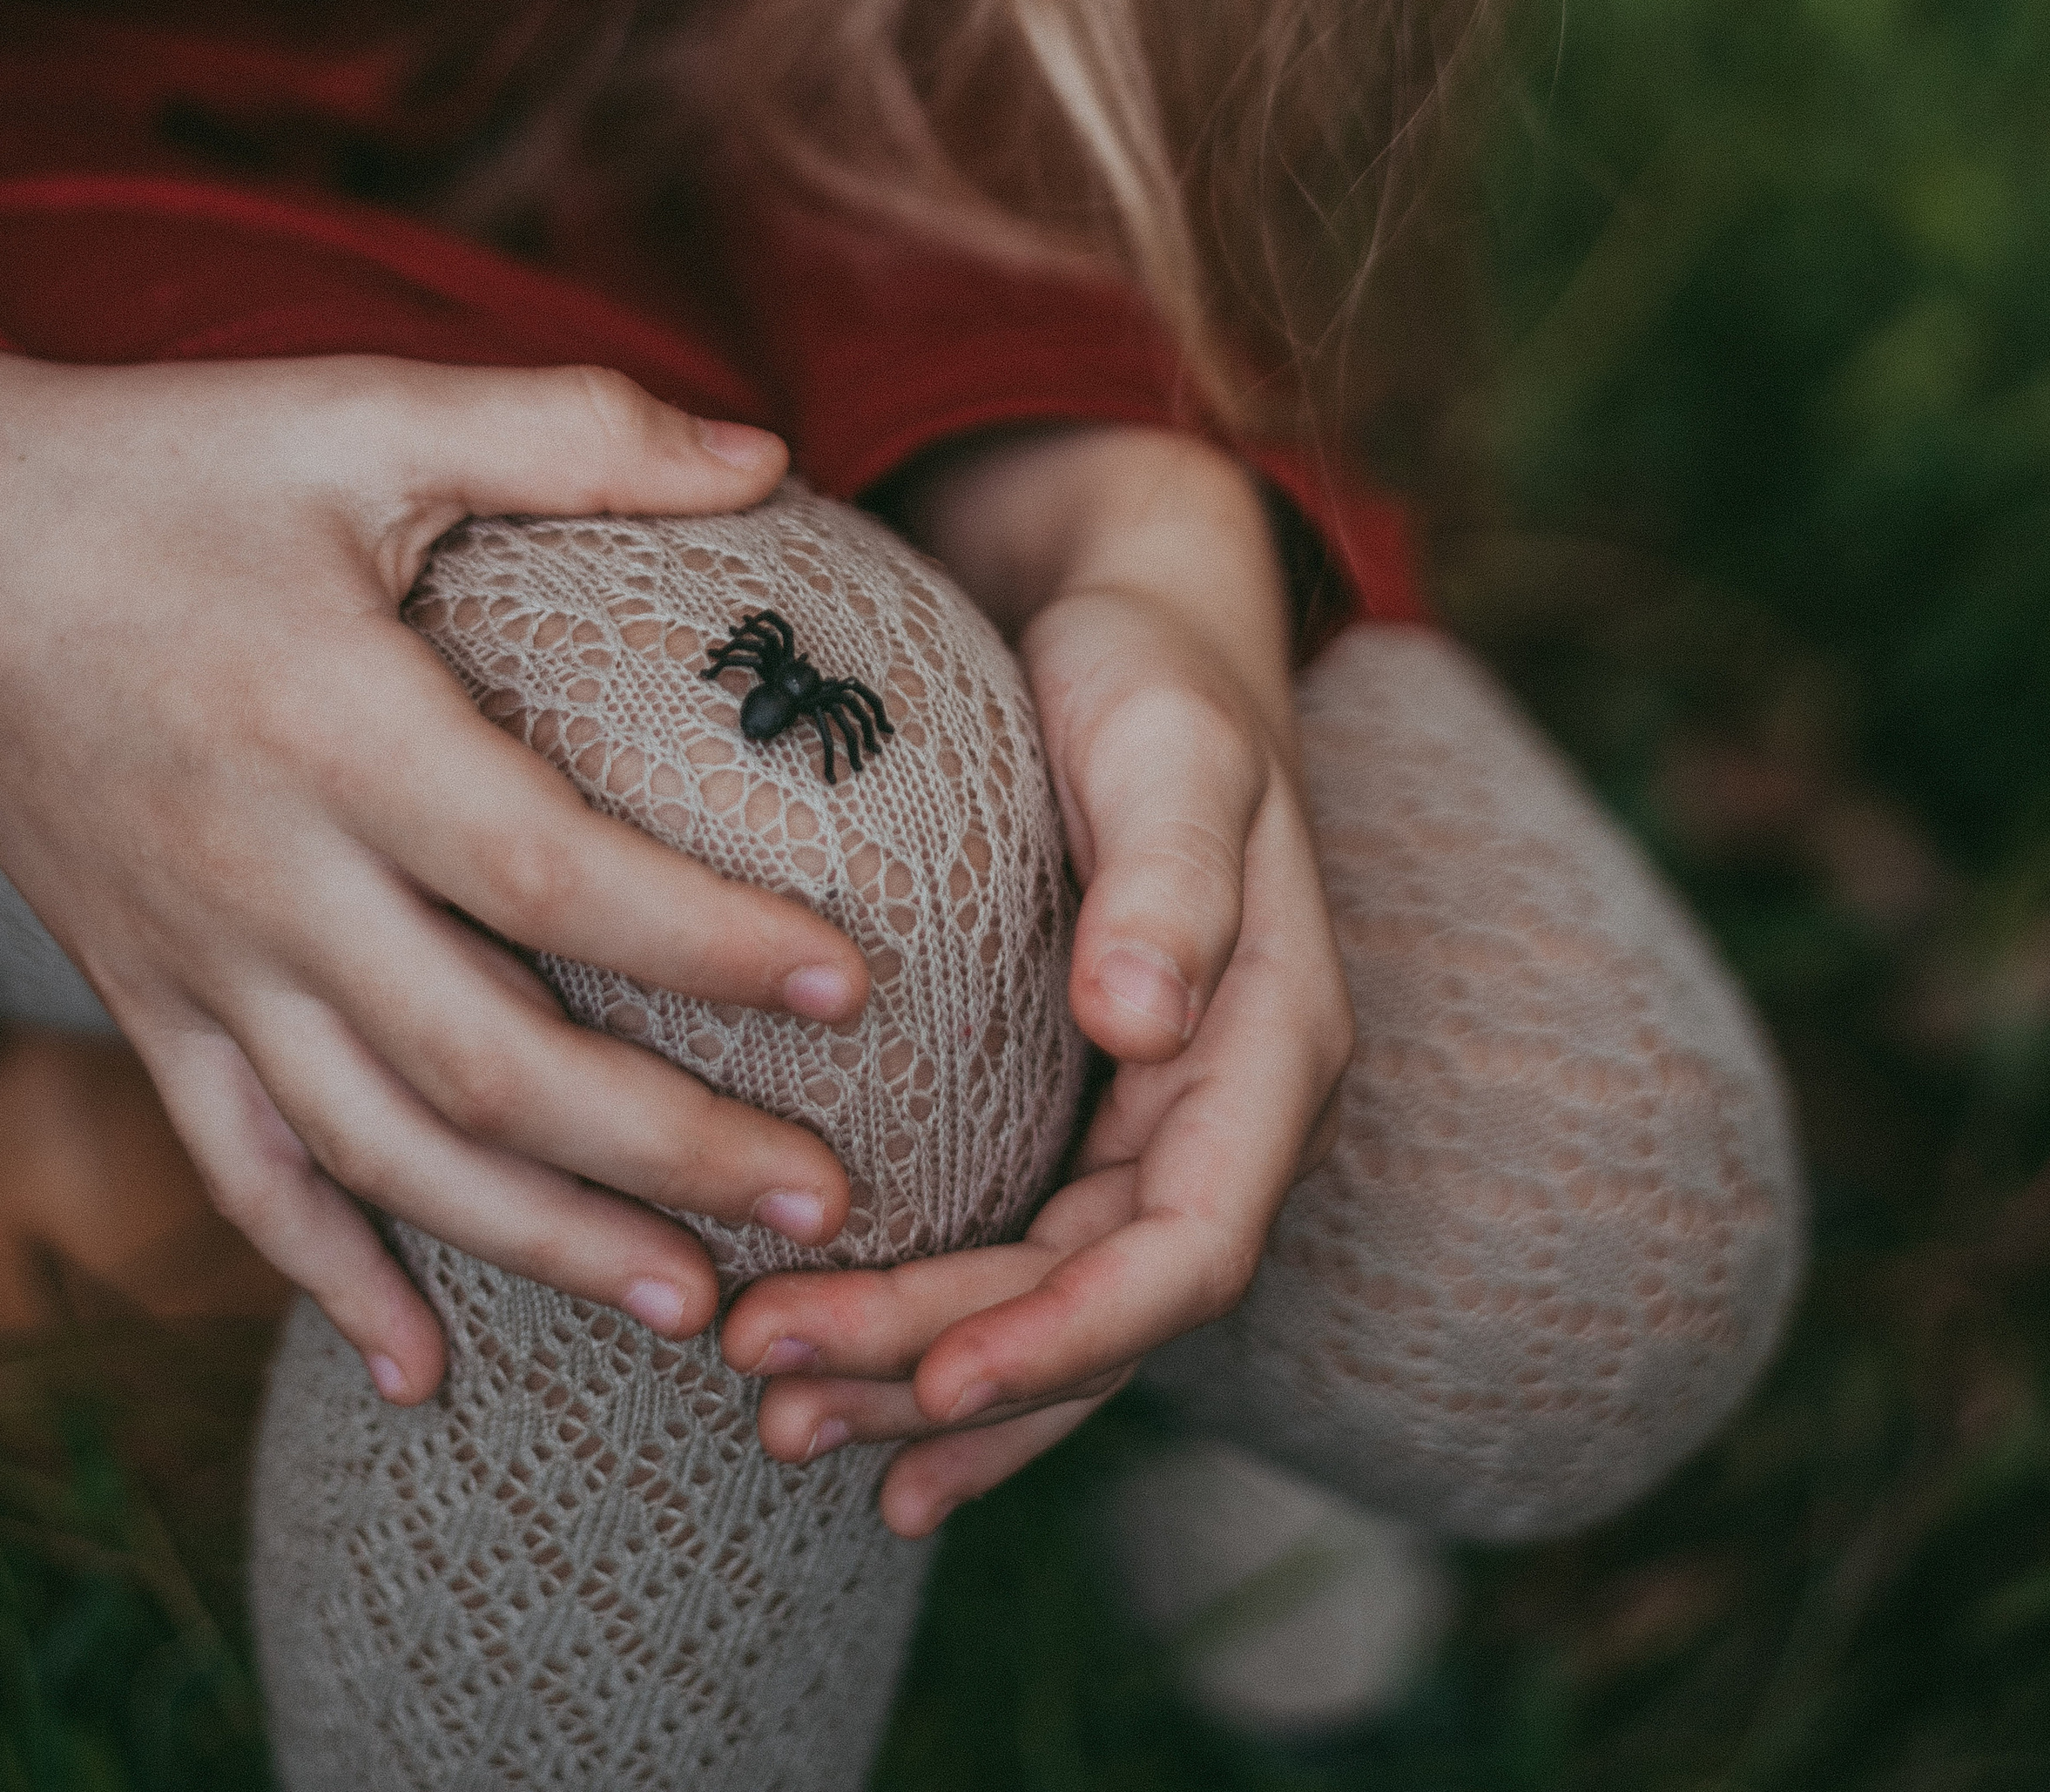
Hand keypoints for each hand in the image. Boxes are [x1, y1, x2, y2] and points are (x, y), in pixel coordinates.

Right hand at [0, 352, 874, 1399]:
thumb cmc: (168, 467)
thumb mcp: (362, 413)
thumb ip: (570, 429)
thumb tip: (770, 454)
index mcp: (334, 728)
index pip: (545, 872)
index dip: (700, 942)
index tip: (848, 983)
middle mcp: (265, 875)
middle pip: (480, 1060)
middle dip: (662, 1148)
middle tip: (825, 1200)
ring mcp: (196, 961)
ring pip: (376, 1152)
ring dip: (538, 1242)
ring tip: (690, 1303)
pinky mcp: (147, 1002)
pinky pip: (240, 1171)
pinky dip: (330, 1279)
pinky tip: (423, 1367)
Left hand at [721, 425, 1351, 1533]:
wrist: (1133, 624)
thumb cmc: (1150, 674)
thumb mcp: (1169, 747)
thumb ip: (1169, 877)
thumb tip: (1144, 1022)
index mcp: (1277, 1044)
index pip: (1189, 1247)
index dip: (1066, 1332)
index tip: (931, 1377)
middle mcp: (1227, 1111)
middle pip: (1101, 1303)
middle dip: (943, 1370)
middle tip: (771, 1394)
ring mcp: (1157, 1123)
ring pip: (1056, 1307)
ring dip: (924, 1386)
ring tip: (778, 1425)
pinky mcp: (1084, 1115)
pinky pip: (1024, 1264)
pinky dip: (939, 1343)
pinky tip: (847, 1397)